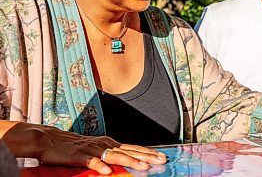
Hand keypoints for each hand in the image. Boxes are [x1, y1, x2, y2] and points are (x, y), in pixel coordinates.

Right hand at [3, 122, 166, 174]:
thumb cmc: (73, 147)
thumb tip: (127, 160)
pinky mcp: (79, 155)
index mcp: (109, 143)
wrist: (49, 140)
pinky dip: (100, 165)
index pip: (133, 148)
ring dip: (129, 161)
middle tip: (160, 161)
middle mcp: (104, 144)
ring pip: (114, 155)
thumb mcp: (96, 150)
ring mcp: (92, 149)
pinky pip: (91, 161)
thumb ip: (110, 155)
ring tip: (142, 167)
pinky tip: (107, 171)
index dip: (148, 153)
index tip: (162, 157)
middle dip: (146, 156)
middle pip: (129, 150)